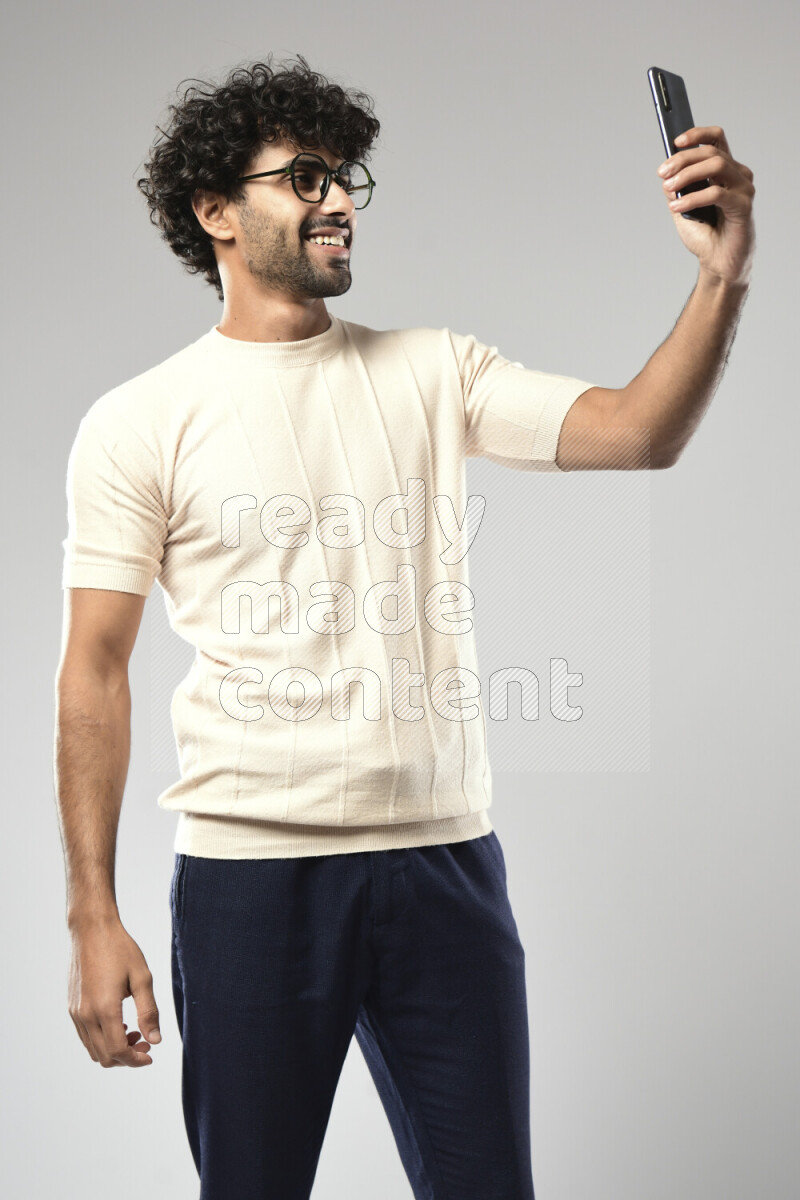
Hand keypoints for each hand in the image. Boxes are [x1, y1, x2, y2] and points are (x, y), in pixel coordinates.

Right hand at [68, 917, 161, 1067]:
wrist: (91, 929)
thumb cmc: (120, 949)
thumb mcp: (142, 977)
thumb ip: (149, 1011)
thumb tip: (156, 1040)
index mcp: (105, 1009)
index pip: (118, 1051)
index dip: (136, 1060)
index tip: (151, 1054)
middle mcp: (85, 1015)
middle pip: (105, 1057)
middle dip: (127, 1057)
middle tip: (146, 1042)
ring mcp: (75, 1012)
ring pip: (93, 1050)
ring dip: (114, 1050)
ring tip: (134, 1032)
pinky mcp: (72, 1007)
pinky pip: (85, 1036)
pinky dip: (102, 1039)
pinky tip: (118, 1023)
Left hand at [657, 125, 754, 286]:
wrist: (717, 263)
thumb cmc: (704, 235)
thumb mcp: (682, 208)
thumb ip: (676, 190)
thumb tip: (666, 174)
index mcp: (725, 170)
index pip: (716, 139)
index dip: (697, 134)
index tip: (676, 141)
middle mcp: (738, 175)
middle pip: (711, 152)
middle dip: (683, 159)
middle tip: (662, 173)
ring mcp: (744, 189)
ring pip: (716, 166)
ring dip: (687, 175)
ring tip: (669, 189)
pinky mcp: (743, 206)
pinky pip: (716, 193)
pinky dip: (692, 198)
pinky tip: (676, 208)